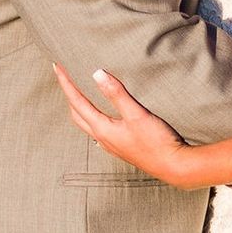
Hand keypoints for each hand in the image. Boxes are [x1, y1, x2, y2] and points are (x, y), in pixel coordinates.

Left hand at [54, 64, 189, 182]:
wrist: (173, 166)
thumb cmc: (157, 142)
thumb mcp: (137, 114)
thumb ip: (117, 94)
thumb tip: (97, 74)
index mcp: (102, 128)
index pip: (77, 101)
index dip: (66, 82)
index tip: (57, 66)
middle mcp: (103, 138)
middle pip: (76, 114)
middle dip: (69, 95)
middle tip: (66, 78)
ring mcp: (112, 145)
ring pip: (87, 123)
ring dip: (80, 107)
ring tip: (81, 93)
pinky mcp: (122, 148)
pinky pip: (99, 131)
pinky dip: (94, 117)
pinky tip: (103, 115)